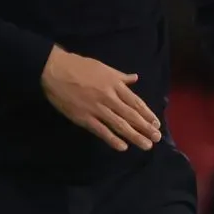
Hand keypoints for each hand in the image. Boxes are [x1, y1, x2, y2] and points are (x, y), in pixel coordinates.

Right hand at [41, 46, 161, 151]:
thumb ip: (120, 76)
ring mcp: (97, 108)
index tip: (156, 123)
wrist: (56, 70)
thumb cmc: (79, 66)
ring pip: (119, 124)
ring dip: (134, 136)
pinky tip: (123, 147)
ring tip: (147, 145)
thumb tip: (135, 78)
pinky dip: (112, 139)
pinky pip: (101, 130)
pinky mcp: (84, 118)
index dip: (147, 113)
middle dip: (145, 127)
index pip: (135, 102)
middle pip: (131, 115)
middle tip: (157, 137)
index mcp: (114, 84)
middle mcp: (109, 97)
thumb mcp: (103, 67)